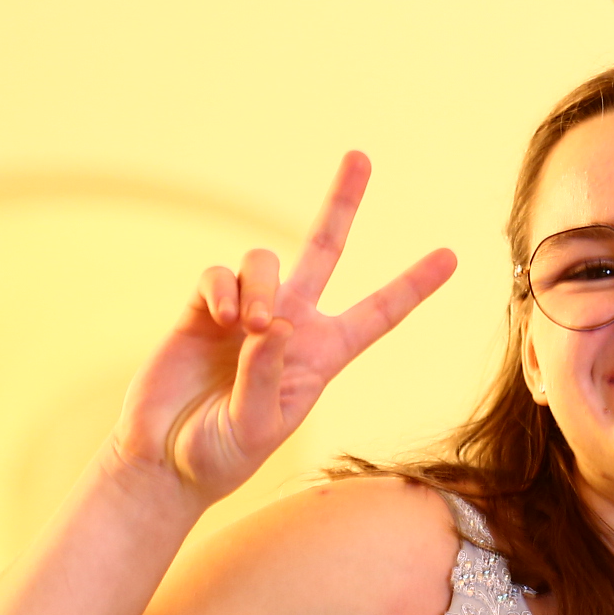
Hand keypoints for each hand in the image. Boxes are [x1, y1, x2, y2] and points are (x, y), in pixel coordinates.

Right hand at [114, 152, 456, 505]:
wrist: (163, 459)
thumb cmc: (219, 455)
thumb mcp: (255, 427)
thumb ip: (267, 375)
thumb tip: (275, 320)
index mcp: (321, 358)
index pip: (377, 315)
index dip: (412, 286)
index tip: (451, 257)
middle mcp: (290, 325)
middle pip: (323, 248)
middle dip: (342, 202)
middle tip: (360, 155)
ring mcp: (246, 312)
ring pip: (265, 261)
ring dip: (259, 288)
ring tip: (247, 327)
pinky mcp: (202, 308)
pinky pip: (220, 274)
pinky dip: (222, 289)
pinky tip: (218, 318)